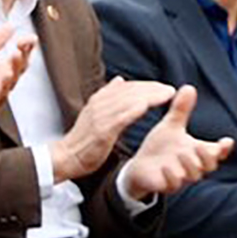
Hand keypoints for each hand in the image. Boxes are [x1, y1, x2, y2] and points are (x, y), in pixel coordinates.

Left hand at [0, 23, 32, 133]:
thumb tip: (10, 26)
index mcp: (3, 68)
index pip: (21, 56)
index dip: (27, 47)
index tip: (31, 37)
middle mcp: (4, 81)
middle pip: (18, 69)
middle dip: (21, 56)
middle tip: (22, 45)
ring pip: (10, 82)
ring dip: (13, 70)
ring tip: (15, 57)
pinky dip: (1, 89)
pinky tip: (3, 80)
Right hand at [49, 77, 177, 183]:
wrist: (66, 157)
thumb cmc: (83, 139)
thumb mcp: (94, 113)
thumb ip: (108, 97)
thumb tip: (119, 80)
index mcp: (99, 100)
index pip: (126, 87)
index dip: (146, 85)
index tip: (163, 88)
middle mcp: (99, 105)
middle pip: (130, 91)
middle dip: (152, 89)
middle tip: (170, 90)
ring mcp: (99, 117)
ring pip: (128, 101)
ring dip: (149, 96)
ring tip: (167, 95)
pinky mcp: (102, 131)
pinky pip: (120, 118)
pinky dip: (133, 110)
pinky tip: (147, 107)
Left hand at [119, 86, 234, 200]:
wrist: (141, 165)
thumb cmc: (161, 146)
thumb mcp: (171, 125)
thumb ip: (181, 110)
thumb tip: (189, 87)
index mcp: (197, 151)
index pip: (217, 152)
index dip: (224, 148)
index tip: (227, 141)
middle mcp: (193, 165)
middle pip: (209, 165)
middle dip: (208, 157)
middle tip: (201, 147)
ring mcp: (181, 176)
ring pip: (193, 176)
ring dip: (190, 166)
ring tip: (182, 154)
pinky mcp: (166, 185)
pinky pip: (173, 185)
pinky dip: (171, 177)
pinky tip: (166, 168)